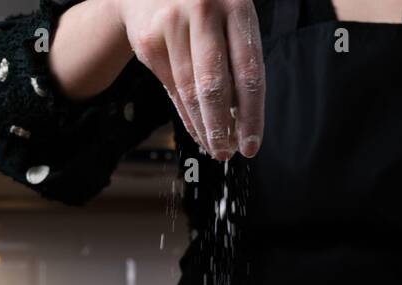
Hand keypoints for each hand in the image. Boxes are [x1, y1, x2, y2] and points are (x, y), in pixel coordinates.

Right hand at [110, 0, 264, 158]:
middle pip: (214, 84)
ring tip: (214, 147)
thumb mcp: (230, 17)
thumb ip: (239, 57)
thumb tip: (242, 118)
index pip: (249, 71)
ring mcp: (172, 25)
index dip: (251, 114)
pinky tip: (196, 129)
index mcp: (236, 5)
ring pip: (189, 91)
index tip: (252, 144)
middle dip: (221, 127)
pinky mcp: (149, 41)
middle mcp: (203, 11)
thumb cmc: (204, 7)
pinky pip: (171, 89)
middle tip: (227, 153)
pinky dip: (185, 115)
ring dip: (203, 126)